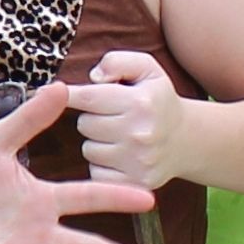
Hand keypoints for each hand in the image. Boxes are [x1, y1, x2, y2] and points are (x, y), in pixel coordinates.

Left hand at [67, 49, 189, 189]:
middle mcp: (140, 133)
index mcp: (141, 102)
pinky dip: (102, 165)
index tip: (58, 94)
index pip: (88, 98)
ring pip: (89, 150)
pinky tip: (120, 156)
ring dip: (97, 142)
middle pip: (85, 125)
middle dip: (92, 118)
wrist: (186, 139)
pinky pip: (96, 173)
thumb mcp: (146, 68)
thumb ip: (117, 61)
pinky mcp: (136, 182)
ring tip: (118, 136)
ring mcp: (139, 161)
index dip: (69, 95)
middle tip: (111, 116)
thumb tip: (94, 78)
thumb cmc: (157, 100)